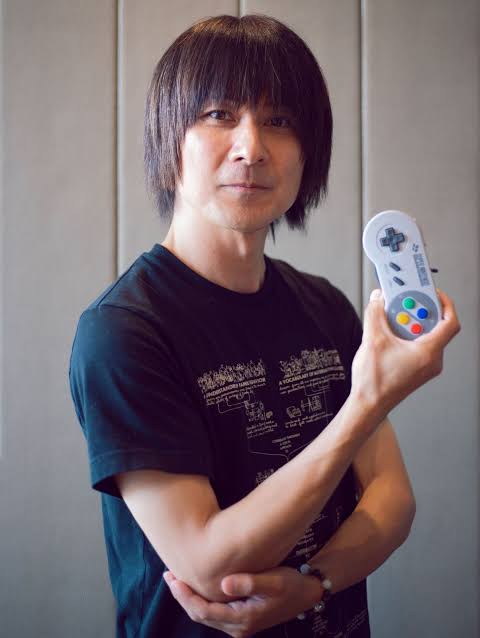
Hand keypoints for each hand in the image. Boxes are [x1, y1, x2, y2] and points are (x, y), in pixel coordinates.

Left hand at [163, 566, 322, 637]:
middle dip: (182, 596)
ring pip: (205, 614)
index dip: (185, 596)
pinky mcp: (241, 618)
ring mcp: (239, 625)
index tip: (173, 578)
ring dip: (190, 597)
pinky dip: (201, 598)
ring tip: (177, 578)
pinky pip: (213, 612)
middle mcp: (237, 627)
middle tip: (168, 575)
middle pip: (200, 615)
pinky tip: (196, 585)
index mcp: (242, 619)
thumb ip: (249, 583)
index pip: (203, 611)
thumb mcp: (274, 581)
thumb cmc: (291, 584)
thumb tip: (223, 584)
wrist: (307, 592)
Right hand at [351, 287, 459, 422]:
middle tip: (403, 301)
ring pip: (425, 336)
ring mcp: (425, 366)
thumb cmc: (374, 383)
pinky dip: (406, 335)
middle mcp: (432, 360)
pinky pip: (418, 345)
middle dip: (418, 310)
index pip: (450, 322)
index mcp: (428, 353)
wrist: (368, 405)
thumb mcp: (372, 340)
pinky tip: (390, 333)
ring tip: (392, 317)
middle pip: (435, 326)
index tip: (432, 292)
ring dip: (409, 323)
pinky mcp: (417, 369)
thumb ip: (375, 314)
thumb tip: (378, 299)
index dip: (444, 303)